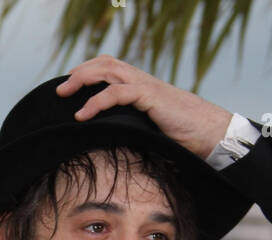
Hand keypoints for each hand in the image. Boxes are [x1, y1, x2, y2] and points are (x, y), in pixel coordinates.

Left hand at [56, 55, 233, 161]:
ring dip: (82, 80)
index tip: (70, 87)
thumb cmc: (184, 136)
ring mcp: (147, 87)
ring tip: (64, 94)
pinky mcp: (151, 97)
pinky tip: (81, 115)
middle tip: (59, 90)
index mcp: (142, 86)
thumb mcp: (151, 130)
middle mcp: (142, 81)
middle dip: (79, 72)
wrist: (212, 134)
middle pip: (104, 63)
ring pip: (108, 71)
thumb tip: (110, 143)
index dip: (88, 72)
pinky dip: (96, 101)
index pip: (110, 68)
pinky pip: (118, 92)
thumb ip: (132, 128)